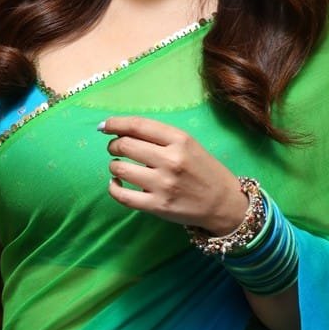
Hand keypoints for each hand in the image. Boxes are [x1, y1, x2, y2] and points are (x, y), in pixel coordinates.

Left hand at [99, 115, 246, 233]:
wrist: (224, 203)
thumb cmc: (204, 170)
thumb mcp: (190, 145)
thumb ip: (160, 137)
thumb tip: (122, 131)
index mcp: (180, 140)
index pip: (138, 125)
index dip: (115, 123)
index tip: (104, 126)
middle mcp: (171, 160)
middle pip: (125, 144)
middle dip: (114, 145)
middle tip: (116, 148)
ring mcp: (163, 184)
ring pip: (120, 168)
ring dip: (114, 165)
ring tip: (119, 166)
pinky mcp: (157, 206)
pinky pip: (122, 195)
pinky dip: (113, 187)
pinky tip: (116, 183)